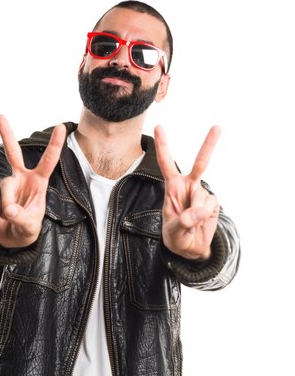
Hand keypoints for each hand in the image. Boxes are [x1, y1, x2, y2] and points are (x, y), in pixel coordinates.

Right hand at [0, 114, 65, 247]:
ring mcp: (7, 184)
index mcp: (38, 182)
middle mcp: (21, 178)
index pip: (48, 161)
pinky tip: (2, 216)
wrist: (10, 238)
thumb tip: (8, 209)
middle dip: (5, 134)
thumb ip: (20, 217)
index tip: (61, 127)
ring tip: (11, 217)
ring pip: (5, 189)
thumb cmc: (27, 229)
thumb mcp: (29, 227)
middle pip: (13, 153)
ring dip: (7, 206)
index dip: (55, 145)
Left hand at [154, 125, 220, 259]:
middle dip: (209, 144)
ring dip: (196, 212)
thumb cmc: (176, 237)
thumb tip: (199, 211)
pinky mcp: (212, 203)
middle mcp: (189, 186)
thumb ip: (183, 221)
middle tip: (218, 127)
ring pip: (202, 196)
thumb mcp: (173, 231)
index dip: (163, 145)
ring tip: (190, 224)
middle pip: (200, 162)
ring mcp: (202, 194)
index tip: (159, 126)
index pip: (166, 163)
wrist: (190, 249)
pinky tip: (200, 223)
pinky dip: (204, 216)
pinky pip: (210, 206)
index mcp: (173, 187)